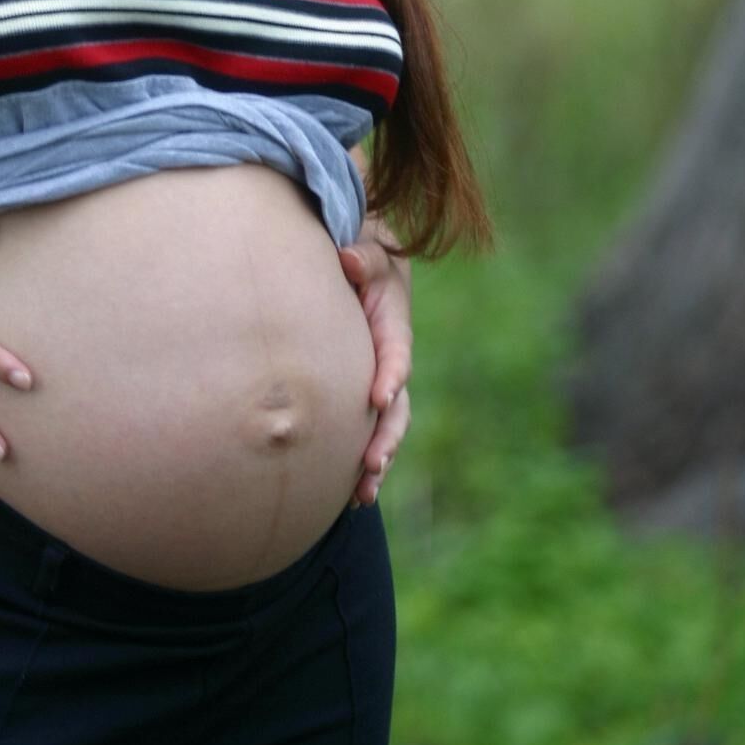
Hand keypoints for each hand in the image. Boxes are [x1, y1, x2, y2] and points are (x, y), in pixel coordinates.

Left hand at [338, 222, 412, 508]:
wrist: (360, 265)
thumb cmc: (359, 256)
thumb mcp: (367, 249)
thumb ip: (362, 256)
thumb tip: (348, 260)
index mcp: (393, 325)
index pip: (395, 353)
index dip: (390, 374)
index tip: (378, 398)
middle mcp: (391, 361)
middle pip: (397, 405)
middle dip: (386, 436)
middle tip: (372, 463)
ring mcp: (379, 381)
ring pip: (386, 427)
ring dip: (378, 459)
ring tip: (363, 492)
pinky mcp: (362, 395)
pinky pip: (367, 431)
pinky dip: (362, 461)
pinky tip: (349, 495)